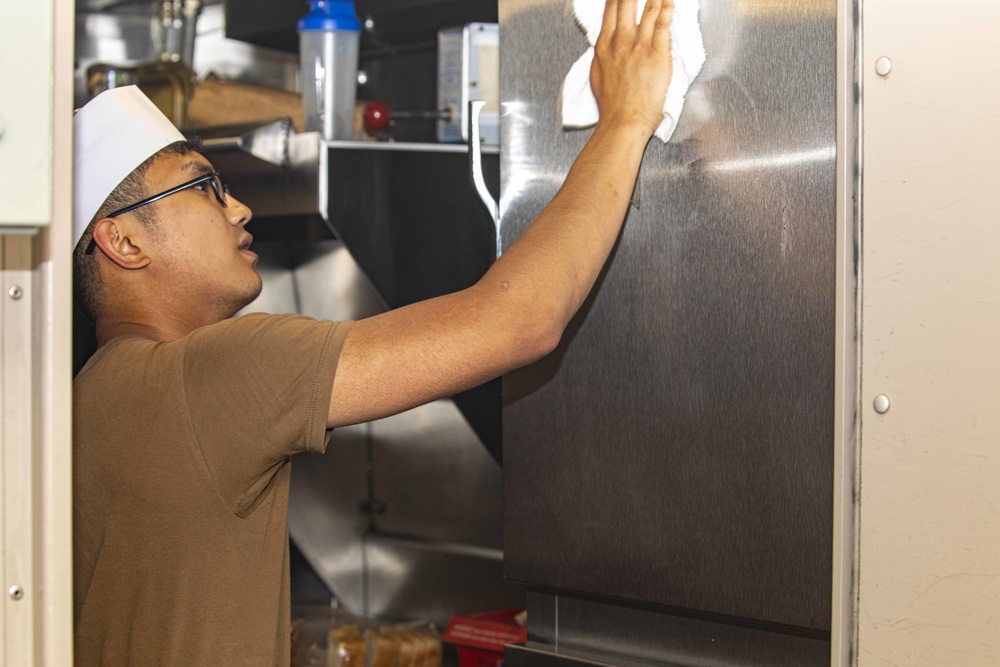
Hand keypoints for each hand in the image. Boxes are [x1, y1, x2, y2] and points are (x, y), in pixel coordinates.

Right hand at [590, 0, 673, 136]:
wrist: (623, 121)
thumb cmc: (612, 106)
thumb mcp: (598, 75)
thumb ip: (603, 57)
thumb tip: (605, 49)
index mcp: (604, 46)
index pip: (610, 9)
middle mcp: (620, 41)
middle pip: (626, 3)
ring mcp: (639, 46)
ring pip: (648, 9)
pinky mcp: (657, 54)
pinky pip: (664, 23)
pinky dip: (668, 8)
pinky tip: (669, 1)